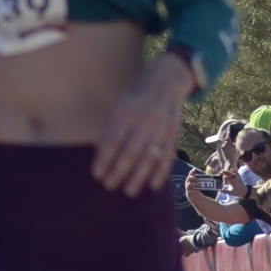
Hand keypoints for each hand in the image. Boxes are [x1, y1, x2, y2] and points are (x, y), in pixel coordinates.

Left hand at [92, 53, 193, 195]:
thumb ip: (111, 127)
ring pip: (150, 156)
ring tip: (129, 191)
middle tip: (108, 186)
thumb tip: (99, 153)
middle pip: (130, 151)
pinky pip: (168, 155)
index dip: (104, 159)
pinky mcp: (175, 131)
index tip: (96, 174)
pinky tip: (153, 186)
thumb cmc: (137, 96)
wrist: (168, 79)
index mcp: (127, 110)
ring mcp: (162, 125)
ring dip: (139, 177)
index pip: (113, 140)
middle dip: (119, 171)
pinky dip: (161, 172)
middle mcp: (146, 117)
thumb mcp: (121, 105)